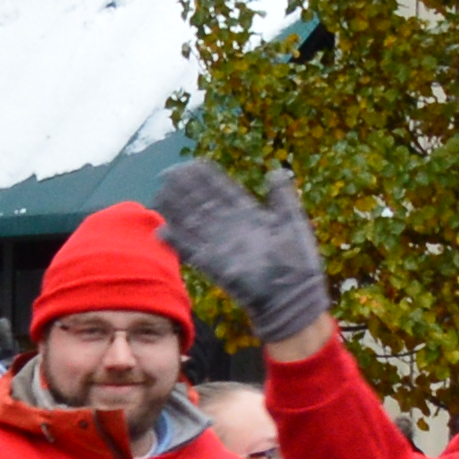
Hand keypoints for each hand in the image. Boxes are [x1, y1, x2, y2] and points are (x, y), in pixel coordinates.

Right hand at [152, 159, 335, 360]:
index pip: (223, 191)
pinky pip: (192, 252)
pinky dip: (178, 243)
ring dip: (176, 210)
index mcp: (249, 214)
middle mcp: (231, 228)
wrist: (294, 294)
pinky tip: (163, 232)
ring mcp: (222, 246)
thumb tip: (276, 170)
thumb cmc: (298, 259)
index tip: (192, 164)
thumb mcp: (291, 220)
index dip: (207, 178)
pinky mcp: (216, 266)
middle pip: (203, 204)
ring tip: (160, 194)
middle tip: (167, 173)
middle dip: (186, 189)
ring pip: (193, 224)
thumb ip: (281, 195)